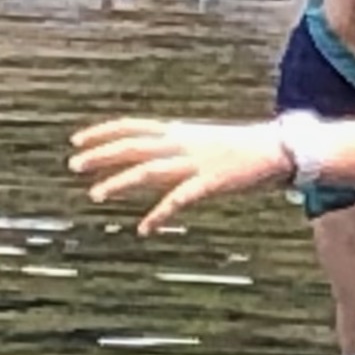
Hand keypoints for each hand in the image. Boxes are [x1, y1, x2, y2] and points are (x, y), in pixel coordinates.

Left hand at [70, 117, 288, 233]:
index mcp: (182, 131)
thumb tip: (150, 155)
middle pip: (135, 146)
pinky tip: (145, 228)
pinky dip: (160, 213)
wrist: (280, 149)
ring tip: (96, 195)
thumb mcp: (205, 140)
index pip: (134, 126)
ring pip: (149, 169)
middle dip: (102, 154)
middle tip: (73, 164)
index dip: (104, 132)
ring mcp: (197, 162)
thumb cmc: (243, 147)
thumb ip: (177, 147)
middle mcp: (185, 144)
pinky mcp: (212, 182)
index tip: (78, 140)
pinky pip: (179, 199)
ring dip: (120, 182)